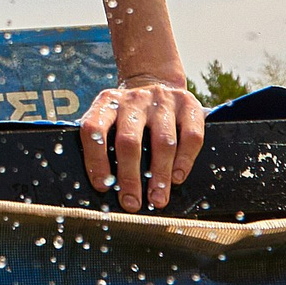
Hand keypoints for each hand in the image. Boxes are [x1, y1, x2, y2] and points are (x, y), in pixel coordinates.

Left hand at [79, 75, 205, 212]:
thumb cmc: (128, 115)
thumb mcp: (110, 119)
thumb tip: (104, 186)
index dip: (95, 159)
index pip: (94, 129)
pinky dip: (185, 161)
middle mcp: (133, 99)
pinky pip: (191, 136)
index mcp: (107, 102)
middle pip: (129, 141)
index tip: (102, 186)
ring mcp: (162, 100)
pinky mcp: (188, 104)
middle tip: (131, 203)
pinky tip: (177, 178)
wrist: (156, 81)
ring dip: (160, 175)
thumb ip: (104, 143)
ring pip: (163, 142)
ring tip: (157, 198)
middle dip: (130, 177)